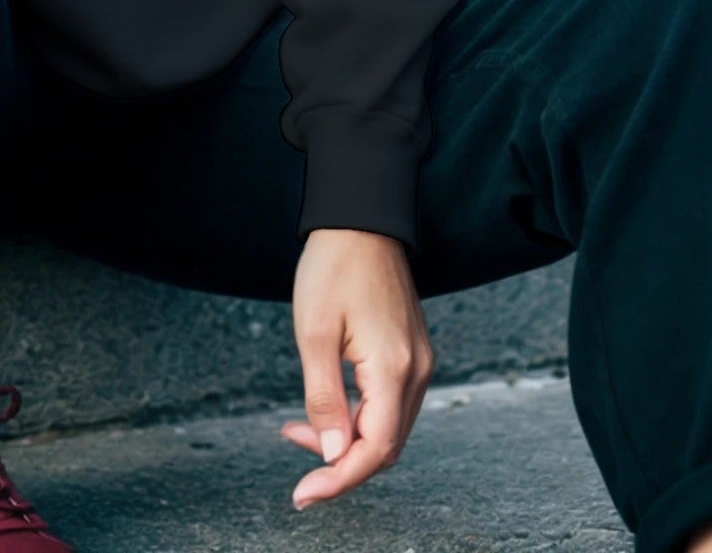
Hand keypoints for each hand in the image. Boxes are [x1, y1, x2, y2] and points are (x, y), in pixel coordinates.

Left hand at [281, 228, 435, 510]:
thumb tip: (335, 455)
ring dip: (348, 439)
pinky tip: (329, 407)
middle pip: (386, 445)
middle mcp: (416, 371)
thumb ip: (325, 399)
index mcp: (393, 369)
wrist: (361, 216)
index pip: (375, 450)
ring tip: (299, 428)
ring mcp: (419, 360)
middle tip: (293, 450)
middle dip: (339, 460)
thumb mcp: (313, 332)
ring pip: (389, 426)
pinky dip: (361, 416)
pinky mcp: (412, 350)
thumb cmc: (333, 266)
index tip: (303, 494)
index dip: (339, 480)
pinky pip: (391, 402)